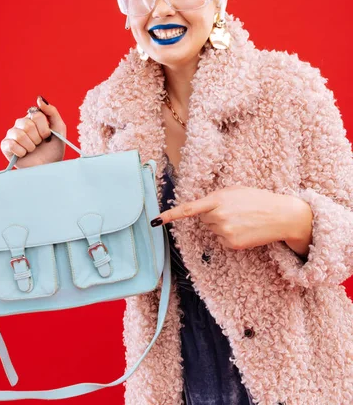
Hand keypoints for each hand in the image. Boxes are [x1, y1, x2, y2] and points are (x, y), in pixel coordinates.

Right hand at [0, 96, 66, 167]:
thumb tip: (39, 99)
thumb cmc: (54, 149)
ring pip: (20, 135)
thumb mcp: (59, 129)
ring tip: (32, 150)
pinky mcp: (5, 145)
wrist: (49, 168)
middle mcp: (20, 123)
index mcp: (33, 117)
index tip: (47, 136)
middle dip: (37, 139)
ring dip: (30, 146)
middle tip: (39, 144)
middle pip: (27, 125)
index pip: (36, 115)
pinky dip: (21, 152)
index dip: (44, 129)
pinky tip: (24, 154)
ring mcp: (12, 134)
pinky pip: (11, 144)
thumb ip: (51, 111)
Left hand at [151, 186, 293, 249]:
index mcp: (217, 199)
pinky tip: (243, 230)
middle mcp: (218, 217)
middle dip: (212, 215)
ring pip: (212, 230)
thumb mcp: (234, 191)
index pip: (188, 209)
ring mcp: (225, 232)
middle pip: (202, 219)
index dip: (170, 215)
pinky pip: (221, 240)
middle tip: (233, 210)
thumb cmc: (257, 199)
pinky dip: (229, 236)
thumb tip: (200, 211)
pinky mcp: (231, 244)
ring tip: (241, 219)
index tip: (155, 220)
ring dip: (222, 225)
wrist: (280, 216)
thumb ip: (215, 198)